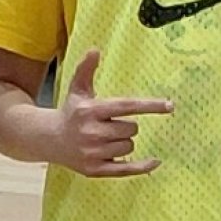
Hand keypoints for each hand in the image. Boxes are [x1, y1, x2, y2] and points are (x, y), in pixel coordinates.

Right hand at [50, 48, 172, 177]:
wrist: (50, 140)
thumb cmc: (71, 112)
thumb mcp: (77, 90)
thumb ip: (86, 69)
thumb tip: (95, 50)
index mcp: (91, 110)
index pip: (127, 106)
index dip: (150, 106)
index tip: (169, 106)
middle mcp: (92, 132)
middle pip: (131, 129)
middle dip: (126, 126)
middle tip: (110, 125)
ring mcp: (93, 153)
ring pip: (129, 146)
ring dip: (124, 142)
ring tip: (106, 139)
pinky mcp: (95, 170)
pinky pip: (127, 169)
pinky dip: (142, 166)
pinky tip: (155, 161)